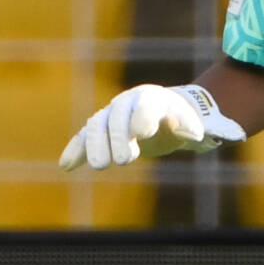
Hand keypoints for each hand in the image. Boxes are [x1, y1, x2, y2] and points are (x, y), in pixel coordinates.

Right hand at [58, 83, 246, 169]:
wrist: (163, 117)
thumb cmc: (179, 120)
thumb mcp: (193, 123)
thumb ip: (195, 127)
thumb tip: (196, 135)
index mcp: (152, 98)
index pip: (145, 105)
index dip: (142, 116)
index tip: (142, 132)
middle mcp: (126, 103)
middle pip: (116, 117)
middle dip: (118, 137)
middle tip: (127, 159)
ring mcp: (110, 116)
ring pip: (96, 127)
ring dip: (95, 145)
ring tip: (102, 166)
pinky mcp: (100, 133)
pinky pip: (83, 139)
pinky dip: (75, 151)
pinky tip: (67, 166)